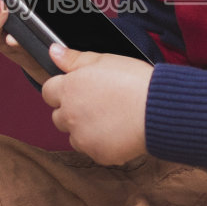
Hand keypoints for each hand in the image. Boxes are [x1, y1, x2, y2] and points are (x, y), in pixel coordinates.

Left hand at [40, 44, 152, 165]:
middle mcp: (70, 115)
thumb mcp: (104, 60)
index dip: (62, 90)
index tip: (77, 90)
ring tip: (111, 119)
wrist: (158, 109)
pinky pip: (92, 150)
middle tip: (98, 104)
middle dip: (72, 111)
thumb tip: (53, 51)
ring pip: (74, 136)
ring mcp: (82, 137)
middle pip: (59, 116)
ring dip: (85, 129)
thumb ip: (74, 58)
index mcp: (69, 89)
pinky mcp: (97, 154)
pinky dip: (102, 144)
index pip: (48, 92)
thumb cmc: (135, 82)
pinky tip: (119, 131)